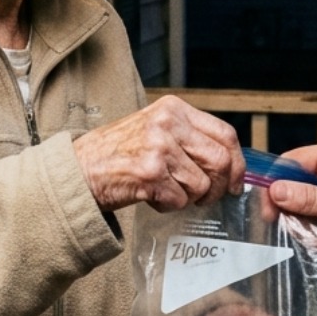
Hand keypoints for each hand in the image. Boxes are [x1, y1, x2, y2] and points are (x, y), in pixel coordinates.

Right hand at [74, 95, 244, 211]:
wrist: (78, 170)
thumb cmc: (117, 153)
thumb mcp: (155, 129)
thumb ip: (189, 137)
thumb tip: (230, 163)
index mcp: (173, 109)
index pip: (225, 134)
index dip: (238, 163)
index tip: (236, 182)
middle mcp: (168, 123)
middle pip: (220, 161)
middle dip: (219, 187)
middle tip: (207, 198)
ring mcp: (159, 147)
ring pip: (201, 185)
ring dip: (188, 197)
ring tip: (165, 191)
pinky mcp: (149, 173)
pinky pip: (179, 200)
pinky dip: (168, 206)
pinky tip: (150, 196)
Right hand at [267, 142, 316, 263]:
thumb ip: (312, 199)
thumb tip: (275, 190)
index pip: (290, 162)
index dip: (274, 184)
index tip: (267, 211)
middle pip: (294, 185)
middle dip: (290, 209)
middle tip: (285, 230)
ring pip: (305, 206)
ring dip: (306, 224)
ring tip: (313, 239)